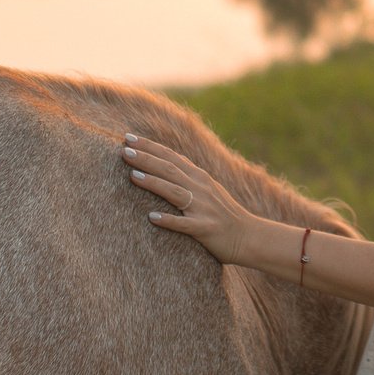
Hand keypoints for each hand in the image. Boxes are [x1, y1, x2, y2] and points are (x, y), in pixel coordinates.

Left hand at [121, 133, 267, 265]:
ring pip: (175, 192)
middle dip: (146, 159)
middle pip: (170, 170)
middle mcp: (200, 188)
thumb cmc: (223, 213)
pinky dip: (168, 220)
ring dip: (153, 183)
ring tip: (132, 176)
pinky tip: (152, 218)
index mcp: (199, 177)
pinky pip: (184, 224)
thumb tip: (166, 160)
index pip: (171, 156)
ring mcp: (203, 208)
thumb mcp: (208, 188)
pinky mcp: (205, 228)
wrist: (249, 237)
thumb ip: (188, 175)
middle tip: (124, 151)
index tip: (128, 138)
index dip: (150, 146)